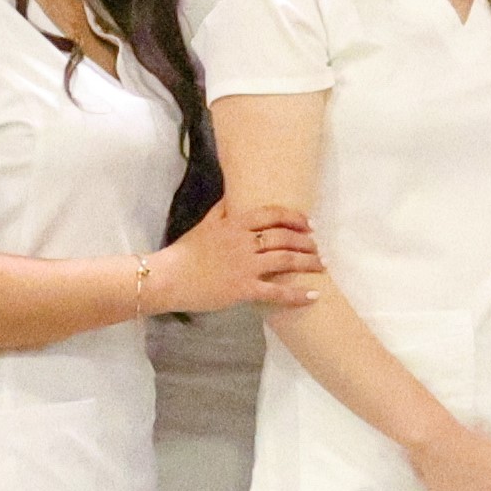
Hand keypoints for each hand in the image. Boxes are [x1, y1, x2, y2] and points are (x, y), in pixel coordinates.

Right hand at [145, 196, 319, 316]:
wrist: (168, 278)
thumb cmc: (185, 251)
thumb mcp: (205, 223)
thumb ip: (222, 209)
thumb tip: (234, 195)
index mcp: (235, 224)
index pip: (273, 215)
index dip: (295, 218)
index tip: (309, 224)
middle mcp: (244, 242)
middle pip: (285, 237)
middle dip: (307, 242)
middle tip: (319, 247)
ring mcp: (245, 266)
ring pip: (286, 260)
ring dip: (308, 262)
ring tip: (322, 265)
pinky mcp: (243, 289)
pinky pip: (277, 291)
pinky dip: (297, 294)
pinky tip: (313, 296)